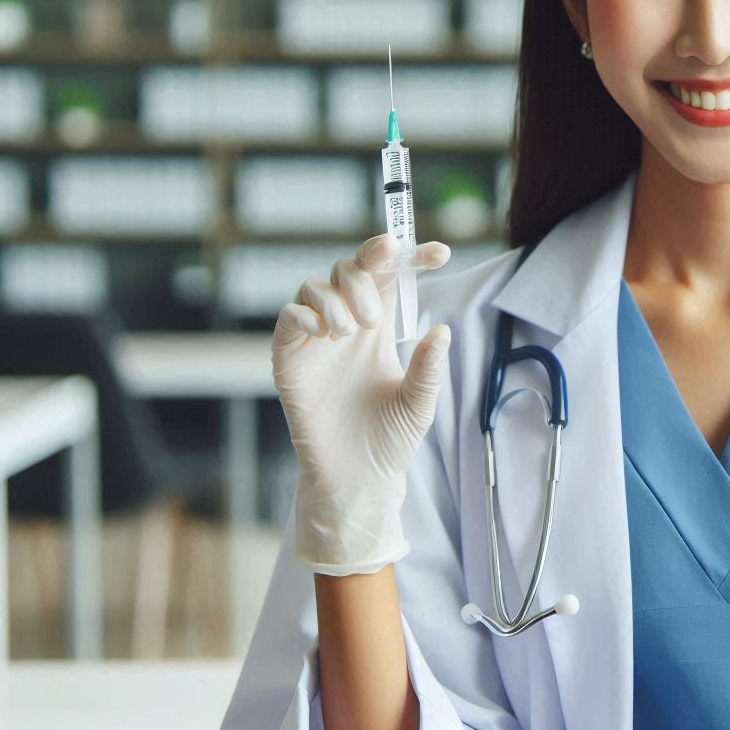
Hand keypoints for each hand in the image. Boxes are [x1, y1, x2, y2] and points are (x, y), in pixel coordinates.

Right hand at [273, 233, 451, 575]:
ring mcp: (316, 338)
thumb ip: (428, 366)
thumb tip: (442, 330)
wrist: (357, 477)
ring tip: (353, 331)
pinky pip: (287, 316)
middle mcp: (347, 324)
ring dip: (336, 297)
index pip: (391, 276)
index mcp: (380, 326)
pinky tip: (326, 333)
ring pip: (316, 284)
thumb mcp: (419, 401)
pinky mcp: (289, 357)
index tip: (441, 253)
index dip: (412, 257)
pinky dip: (304, 314)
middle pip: (350, 268)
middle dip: (366, 275)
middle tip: (379, 319)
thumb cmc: (390, 439)